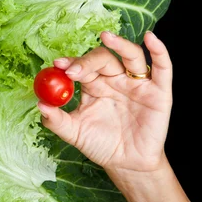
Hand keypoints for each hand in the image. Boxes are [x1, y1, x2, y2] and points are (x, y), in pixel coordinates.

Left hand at [37, 31, 171, 173]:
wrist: (126, 165)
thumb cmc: (100, 144)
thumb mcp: (74, 133)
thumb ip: (56, 120)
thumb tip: (40, 105)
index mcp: (93, 84)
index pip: (82, 67)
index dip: (71, 63)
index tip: (57, 65)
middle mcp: (115, 79)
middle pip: (103, 59)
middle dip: (87, 61)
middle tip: (72, 70)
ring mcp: (137, 83)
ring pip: (131, 56)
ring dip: (120, 44)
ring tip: (107, 37)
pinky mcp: (159, 92)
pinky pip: (162, 68)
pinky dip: (159, 52)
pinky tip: (151, 39)